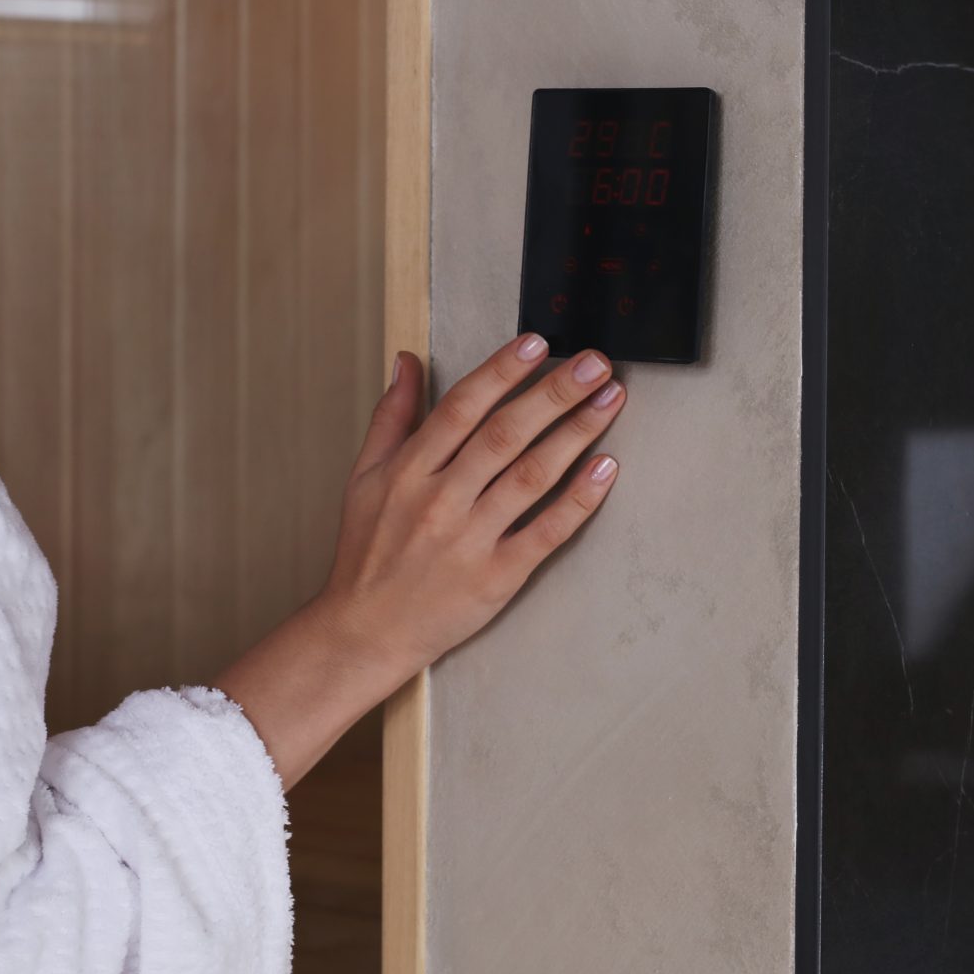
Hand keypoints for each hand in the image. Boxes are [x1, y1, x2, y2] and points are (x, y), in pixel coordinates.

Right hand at [318, 333, 624, 681]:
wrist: (364, 630)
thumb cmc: (366, 552)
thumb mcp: (364, 476)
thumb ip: (392, 416)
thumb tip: (408, 361)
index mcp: (408, 470)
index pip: (462, 407)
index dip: (502, 371)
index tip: (537, 342)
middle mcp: (441, 499)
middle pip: (504, 434)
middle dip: (554, 393)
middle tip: (593, 362)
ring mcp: (471, 539)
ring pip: (531, 475)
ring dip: (576, 433)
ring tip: (609, 399)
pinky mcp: (497, 577)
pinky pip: (546, 531)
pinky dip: (578, 499)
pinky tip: (605, 468)